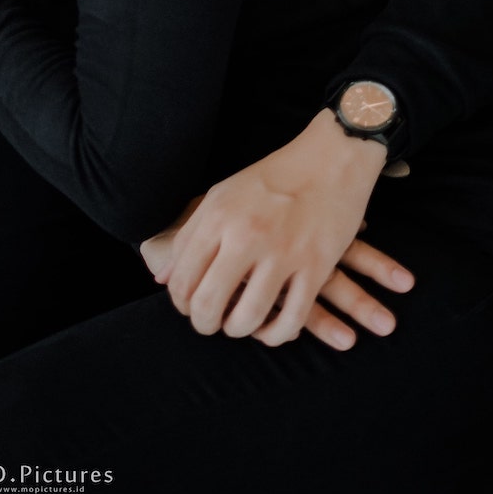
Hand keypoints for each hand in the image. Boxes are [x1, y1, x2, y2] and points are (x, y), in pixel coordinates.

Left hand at [139, 109, 414, 349]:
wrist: (331, 158)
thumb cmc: (273, 177)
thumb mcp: (222, 195)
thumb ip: (189, 234)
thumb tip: (161, 277)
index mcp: (218, 215)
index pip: (182, 278)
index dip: (180, 302)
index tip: (189, 305)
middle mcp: (246, 235)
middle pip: (208, 304)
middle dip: (204, 324)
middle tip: (211, 322)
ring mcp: (283, 253)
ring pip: (247, 319)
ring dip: (238, 331)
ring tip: (239, 323)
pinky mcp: (316, 268)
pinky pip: (290, 321)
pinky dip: (276, 335)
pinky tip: (271, 328)